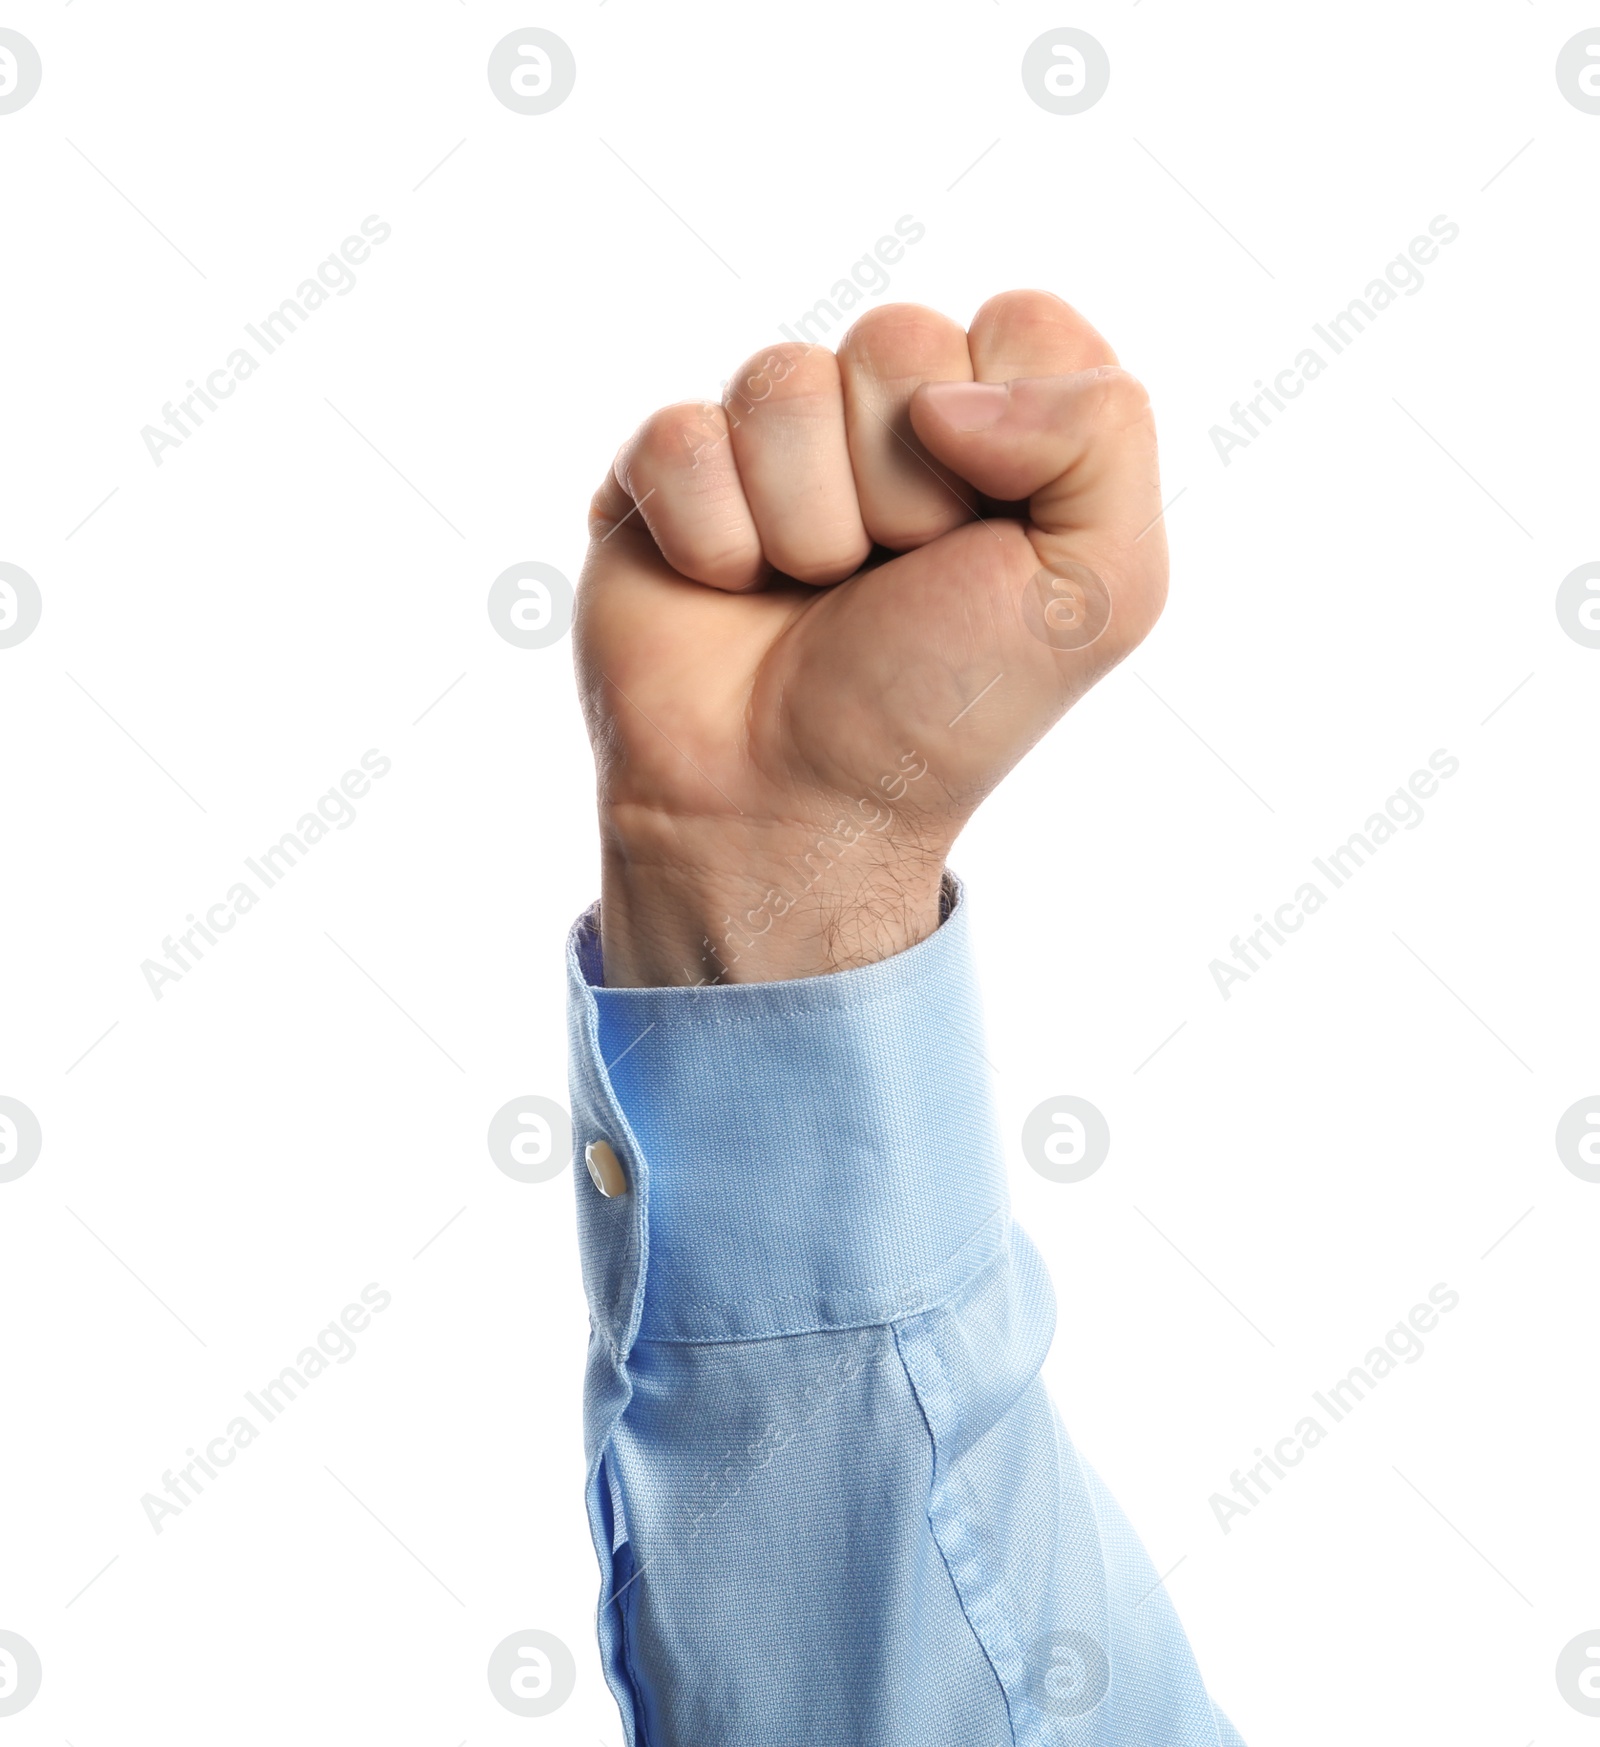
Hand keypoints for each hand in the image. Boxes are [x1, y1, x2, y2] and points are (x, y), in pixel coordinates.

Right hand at [575, 291, 1167, 986]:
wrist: (795, 808)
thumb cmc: (943, 710)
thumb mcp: (1101, 593)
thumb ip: (1104, 434)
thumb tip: (947, 393)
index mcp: (1005, 434)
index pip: (1020, 325)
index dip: (1007, 432)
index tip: (984, 542)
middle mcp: (888, 424)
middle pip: (895, 339)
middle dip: (901, 488)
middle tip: (889, 580)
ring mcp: (775, 446)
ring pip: (781, 382)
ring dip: (805, 524)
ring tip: (808, 594)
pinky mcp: (669, 476)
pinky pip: (681, 438)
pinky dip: (712, 539)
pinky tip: (727, 590)